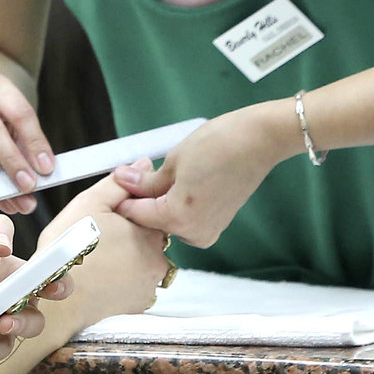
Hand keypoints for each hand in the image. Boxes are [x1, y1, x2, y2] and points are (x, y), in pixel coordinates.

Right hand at [0, 71, 54, 214]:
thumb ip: (29, 141)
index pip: (18, 113)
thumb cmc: (1, 115)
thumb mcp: (17, 117)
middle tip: (29, 186)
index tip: (47, 168)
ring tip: (19, 201)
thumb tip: (43, 173)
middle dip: (12, 163)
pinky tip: (0, 198)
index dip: (34, 142)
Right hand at [45, 178, 168, 326]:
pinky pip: (142, 286)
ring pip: (149, 262)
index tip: (113, 219)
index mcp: (148, 228)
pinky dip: (129, 282)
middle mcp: (158, 256)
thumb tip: (144, 164)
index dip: (132, 212)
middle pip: (153, 237)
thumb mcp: (89, 204)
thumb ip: (119, 183)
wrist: (60, 299)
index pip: (154, 211)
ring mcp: (152, 282)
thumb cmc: (69, 251)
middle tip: (104, 240)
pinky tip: (107, 278)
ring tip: (104, 260)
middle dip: (134, 236)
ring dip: (133, 260)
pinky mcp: (143, 302)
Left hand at [110, 105, 289, 247]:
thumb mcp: (173, 161)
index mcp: (179, 218)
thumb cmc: (219, 145)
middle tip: (135, 173)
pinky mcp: (217, 224)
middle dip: (142, 200)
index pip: (136, 214)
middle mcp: (195, 233)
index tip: (115, 181)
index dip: (122, 196)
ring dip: (160, 203)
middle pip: (152, 221)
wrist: (258, 141)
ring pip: (169, 221)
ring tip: (162, 174)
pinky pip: (186, 219)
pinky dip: (177, 205)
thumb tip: (122, 181)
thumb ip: (145, 180)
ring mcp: (209, 231)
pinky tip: (180, 183)